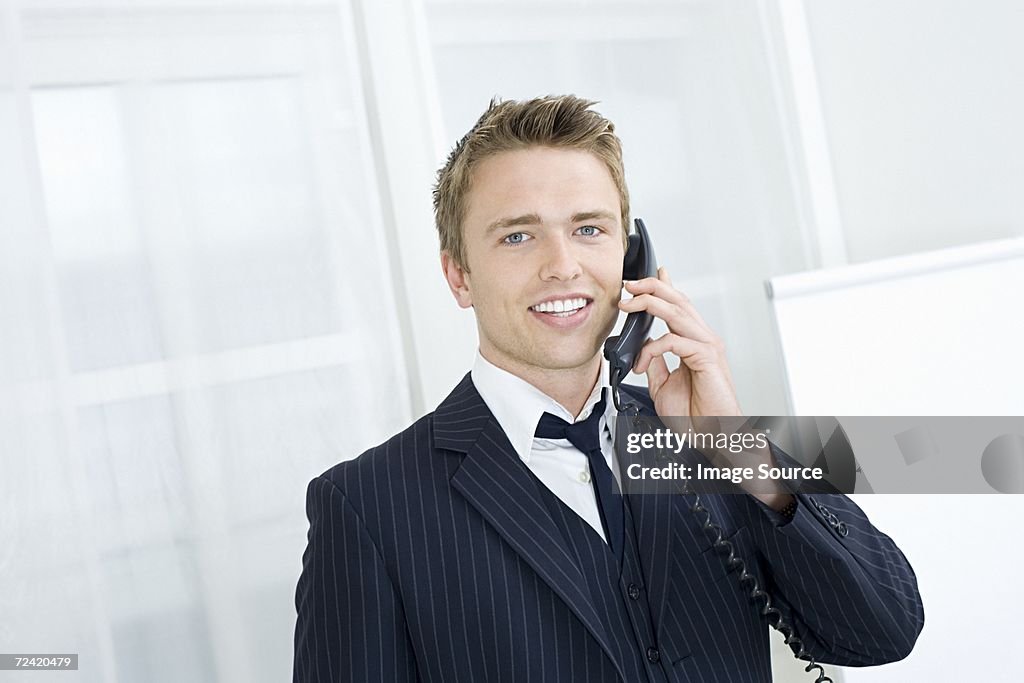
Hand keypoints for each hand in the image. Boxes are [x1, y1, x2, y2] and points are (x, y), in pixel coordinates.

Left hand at [619, 267, 741, 418]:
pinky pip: (674, 341)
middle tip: (629, 284)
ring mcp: (707, 346)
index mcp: (694, 342)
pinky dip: (652, 348)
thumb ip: (656, 364)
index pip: (678, 306)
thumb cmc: (696, 415)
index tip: (643, 278)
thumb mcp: (664, 385)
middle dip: (652, 286)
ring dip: (649, 304)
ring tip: (628, 304)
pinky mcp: (707, 358)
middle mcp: (703, 339)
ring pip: (677, 312)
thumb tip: (643, 350)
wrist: (713, 436)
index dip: (664, 287)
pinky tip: (642, 362)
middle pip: (678, 300)